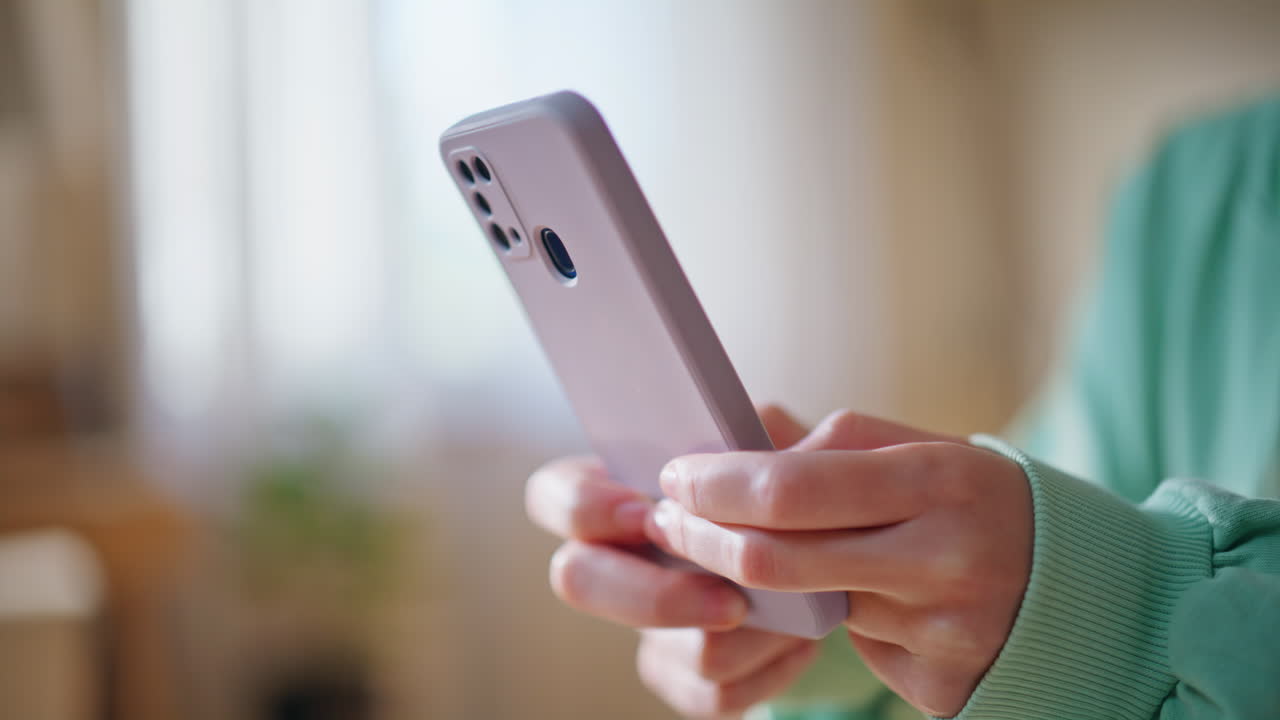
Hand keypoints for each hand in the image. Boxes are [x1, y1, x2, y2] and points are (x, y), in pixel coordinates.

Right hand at [524, 406, 823, 716]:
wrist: (827, 552)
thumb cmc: (784, 483)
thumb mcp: (776, 441)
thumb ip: (754, 435)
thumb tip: (753, 456)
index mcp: (619, 490)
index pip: (554, 494)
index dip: (581, 506)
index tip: (642, 511)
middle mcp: (618, 560)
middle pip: (576, 581)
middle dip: (655, 595)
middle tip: (730, 598)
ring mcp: (646, 624)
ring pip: (667, 649)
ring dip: (747, 633)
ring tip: (802, 608)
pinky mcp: (684, 675)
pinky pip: (712, 694)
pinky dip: (769, 668)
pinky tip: (800, 640)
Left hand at [646, 409, 1032, 717]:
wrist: (1079, 586)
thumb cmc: (975, 500)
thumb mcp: (921, 449)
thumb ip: (832, 448)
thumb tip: (728, 458)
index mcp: (940, 480)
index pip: (790, 490)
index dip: (716, 486)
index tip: (676, 478)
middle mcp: (946, 558)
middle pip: (777, 562)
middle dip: (702, 540)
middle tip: (667, 520)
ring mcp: (944, 632)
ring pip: (806, 609)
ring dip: (762, 583)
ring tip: (752, 549)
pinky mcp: (938, 685)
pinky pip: (849, 649)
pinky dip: (830, 623)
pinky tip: (855, 599)